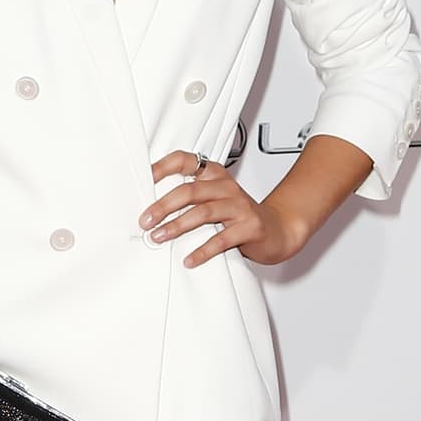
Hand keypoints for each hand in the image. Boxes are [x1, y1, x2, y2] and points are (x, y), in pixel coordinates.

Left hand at [141, 151, 308, 267]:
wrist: (277, 229)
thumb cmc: (238, 214)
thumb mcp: (214, 197)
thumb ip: (190, 196)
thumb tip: (150, 207)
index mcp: (214, 175)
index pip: (184, 161)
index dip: (162, 167)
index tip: (144, 180)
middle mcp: (226, 187)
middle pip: (189, 191)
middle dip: (163, 206)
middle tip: (146, 221)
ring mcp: (239, 206)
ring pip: (202, 213)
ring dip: (177, 227)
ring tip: (159, 237)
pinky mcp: (250, 227)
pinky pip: (221, 240)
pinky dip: (202, 251)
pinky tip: (189, 259)